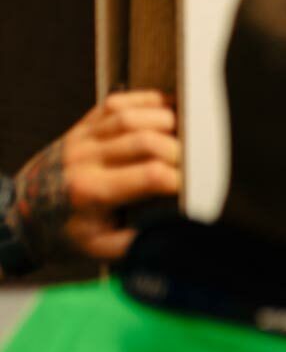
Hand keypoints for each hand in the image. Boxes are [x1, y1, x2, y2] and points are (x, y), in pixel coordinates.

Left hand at [10, 90, 180, 265]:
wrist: (22, 212)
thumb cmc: (64, 232)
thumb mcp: (100, 250)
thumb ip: (138, 243)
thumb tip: (177, 231)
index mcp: (92, 192)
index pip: (149, 177)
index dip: (180, 179)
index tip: (194, 187)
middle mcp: (86, 159)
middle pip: (145, 140)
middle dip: (179, 150)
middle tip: (196, 162)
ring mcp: (83, 138)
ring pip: (132, 116)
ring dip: (167, 122)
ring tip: (188, 134)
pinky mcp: (83, 125)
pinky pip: (117, 102)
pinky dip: (147, 101)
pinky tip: (167, 110)